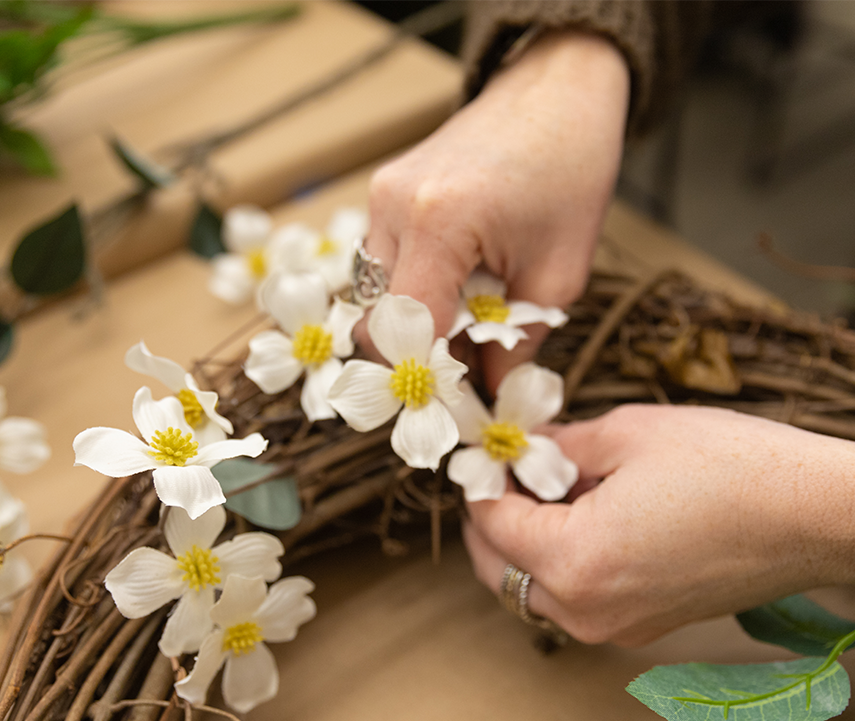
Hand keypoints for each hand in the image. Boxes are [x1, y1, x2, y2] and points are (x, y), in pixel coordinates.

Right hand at [365, 30, 629, 390]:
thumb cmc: (571, 170)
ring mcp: (381, 196)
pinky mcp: (384, 193)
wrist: (556, 90)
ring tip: (471, 319)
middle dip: (419, 354)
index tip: (455, 404)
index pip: (406, 331)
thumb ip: (518, 342)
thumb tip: (489, 391)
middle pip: (377, 320)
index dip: (428, 376)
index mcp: (439, 223)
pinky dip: (415, 291)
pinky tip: (458, 286)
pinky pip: (384, 265)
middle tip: (467, 367)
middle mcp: (393, 207)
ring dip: (417, 323)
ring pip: (376, 296)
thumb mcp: (560, 273)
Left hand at [464, 404, 854, 645]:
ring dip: (521, 545)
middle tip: (500, 473)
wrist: (816, 515)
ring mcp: (615, 628)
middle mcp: (586, 610)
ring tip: (543, 491)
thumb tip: (530, 449)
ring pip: (532, 592)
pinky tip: (581, 517)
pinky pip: (573, 600)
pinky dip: (559, 563)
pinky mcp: (641, 628)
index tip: (481, 452)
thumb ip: (561, 446)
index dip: (479, 483)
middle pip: (498, 572)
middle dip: (488, 522)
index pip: (491, 525)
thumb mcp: (629, 434)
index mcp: (575, 561)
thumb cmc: (732, 468)